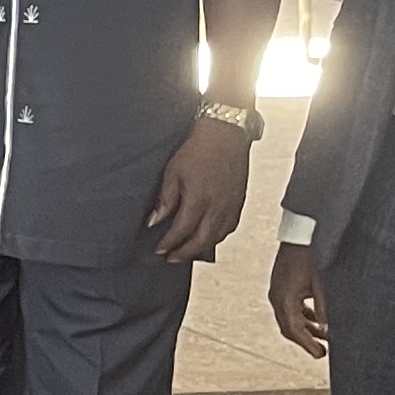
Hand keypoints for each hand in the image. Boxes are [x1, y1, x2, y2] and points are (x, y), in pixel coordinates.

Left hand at [145, 115, 255, 261]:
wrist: (226, 135)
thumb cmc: (198, 150)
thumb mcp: (173, 172)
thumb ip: (165, 199)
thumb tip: (154, 221)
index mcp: (199, 200)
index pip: (182, 231)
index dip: (169, 243)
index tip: (159, 249)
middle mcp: (218, 207)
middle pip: (201, 240)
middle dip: (185, 253)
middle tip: (171, 259)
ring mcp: (232, 206)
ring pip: (217, 237)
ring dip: (201, 248)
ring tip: (187, 251)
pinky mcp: (239, 202)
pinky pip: (230, 227)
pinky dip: (218, 237)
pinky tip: (208, 237)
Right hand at [268, 239, 328, 357]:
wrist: (300, 232)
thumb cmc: (310, 254)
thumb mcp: (321, 283)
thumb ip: (324, 307)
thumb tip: (328, 328)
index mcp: (283, 298)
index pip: (293, 329)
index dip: (307, 344)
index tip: (320, 354)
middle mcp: (277, 296)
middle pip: (289, 327)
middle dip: (306, 339)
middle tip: (321, 350)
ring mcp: (278, 290)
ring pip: (290, 317)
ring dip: (306, 328)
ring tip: (323, 335)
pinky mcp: (282, 284)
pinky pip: (290, 307)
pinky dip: (303, 316)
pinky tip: (316, 317)